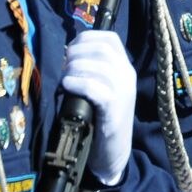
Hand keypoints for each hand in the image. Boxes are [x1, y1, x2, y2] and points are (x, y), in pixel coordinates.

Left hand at [60, 30, 135, 184]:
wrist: (114, 153)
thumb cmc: (102, 119)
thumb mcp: (103, 88)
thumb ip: (94, 70)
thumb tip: (68, 54)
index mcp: (125, 67)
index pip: (110, 38)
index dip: (86, 38)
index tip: (70, 49)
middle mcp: (127, 75)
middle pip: (102, 49)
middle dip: (76, 53)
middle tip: (64, 67)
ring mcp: (123, 91)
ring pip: (98, 65)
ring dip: (74, 68)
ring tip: (64, 79)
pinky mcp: (113, 109)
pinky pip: (94, 87)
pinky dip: (77, 83)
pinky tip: (67, 87)